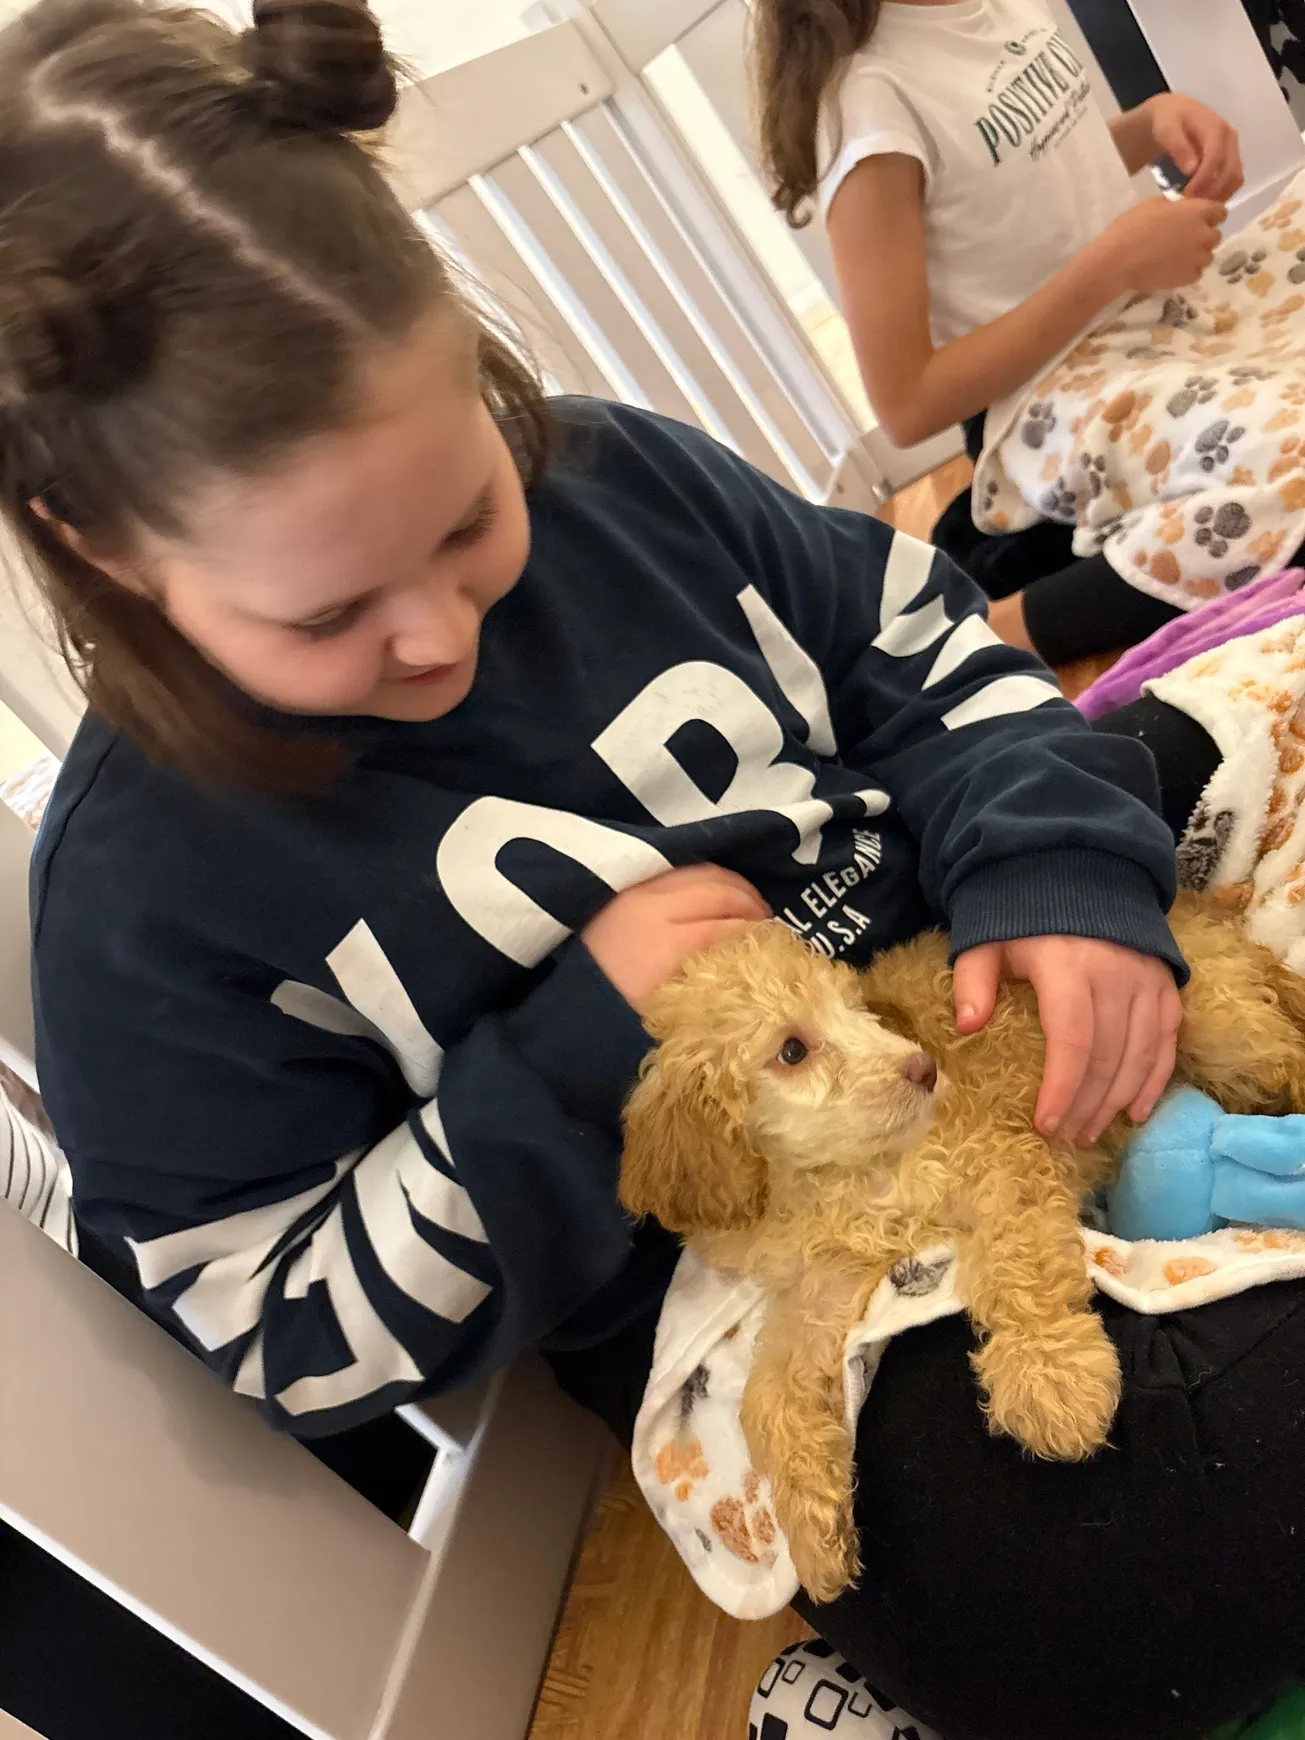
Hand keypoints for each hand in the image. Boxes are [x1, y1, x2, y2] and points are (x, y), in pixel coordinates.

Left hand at [582, 864, 770, 1012]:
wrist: (561, 1008)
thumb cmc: (617, 1018)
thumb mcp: (668, 1014)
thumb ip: (709, 990)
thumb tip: (750, 975)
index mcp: (665, 947)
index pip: (728, 926)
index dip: (757, 933)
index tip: (774, 945)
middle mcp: (652, 909)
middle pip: (719, 890)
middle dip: (751, 903)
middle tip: (768, 923)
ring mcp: (637, 892)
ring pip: (701, 871)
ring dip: (732, 885)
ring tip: (748, 906)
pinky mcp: (626, 888)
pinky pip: (678, 869)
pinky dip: (705, 877)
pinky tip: (716, 895)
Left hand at [953, 936, 1181, 1143]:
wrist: (1078, 872)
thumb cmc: (1024, 918)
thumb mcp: (987, 940)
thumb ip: (973, 980)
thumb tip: (966, 1026)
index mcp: (1067, 965)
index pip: (1072, 1039)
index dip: (1061, 1087)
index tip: (1044, 1125)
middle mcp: (1114, 974)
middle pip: (1107, 1055)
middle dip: (1085, 1105)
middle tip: (1065, 1139)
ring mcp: (1146, 980)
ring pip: (1140, 1055)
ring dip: (1116, 1101)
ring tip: (1091, 1133)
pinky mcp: (1166, 984)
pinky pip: (1167, 1041)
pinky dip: (1154, 1081)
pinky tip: (1135, 1112)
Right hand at [1095, 196, 1225, 297]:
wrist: (1117, 262)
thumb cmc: (1131, 227)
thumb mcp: (1153, 204)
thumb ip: (1176, 205)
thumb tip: (1182, 208)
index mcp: (1197, 211)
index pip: (1220, 212)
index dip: (1209, 216)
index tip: (1196, 220)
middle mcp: (1203, 234)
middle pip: (1215, 235)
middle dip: (1202, 236)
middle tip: (1182, 240)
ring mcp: (1198, 258)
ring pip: (1207, 256)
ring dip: (1196, 255)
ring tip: (1176, 257)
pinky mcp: (1188, 277)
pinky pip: (1196, 273)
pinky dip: (1187, 271)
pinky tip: (1171, 269)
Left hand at [1148, 94, 1242, 201]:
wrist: (1173, 114)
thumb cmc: (1167, 121)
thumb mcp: (1166, 128)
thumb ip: (1178, 145)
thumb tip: (1192, 169)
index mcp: (1216, 128)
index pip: (1215, 159)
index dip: (1203, 181)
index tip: (1186, 196)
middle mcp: (1230, 138)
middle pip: (1230, 172)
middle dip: (1211, 192)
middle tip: (1190, 206)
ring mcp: (1233, 149)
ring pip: (1235, 179)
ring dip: (1218, 196)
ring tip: (1195, 205)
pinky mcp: (1231, 159)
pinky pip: (1232, 181)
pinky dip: (1221, 194)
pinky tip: (1202, 201)